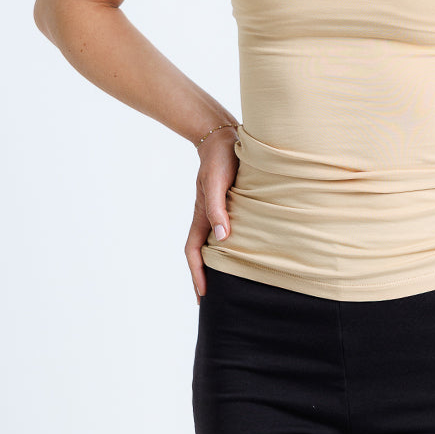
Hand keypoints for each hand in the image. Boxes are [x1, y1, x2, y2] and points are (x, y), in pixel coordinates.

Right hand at [185, 126, 239, 303]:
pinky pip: (225, 229)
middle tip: (212, 298)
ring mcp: (216, 210)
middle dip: (204, 275)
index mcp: (201, 215)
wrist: (223, 135)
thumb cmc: (220, 158)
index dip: (197, 274)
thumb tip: (222, 239)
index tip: (204, 295)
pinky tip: (240, 248)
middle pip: (201, 252)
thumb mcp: (217, 183)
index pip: (193, 252)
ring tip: (227, 280)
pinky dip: (228, 244)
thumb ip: (218, 209)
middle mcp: (207, 216)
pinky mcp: (228, 202)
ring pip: (213, 242)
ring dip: (216, 261)